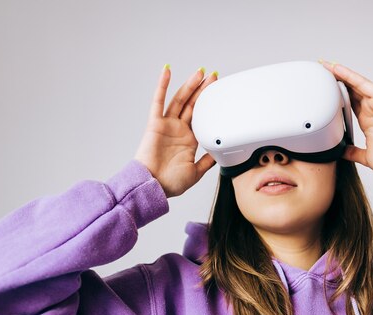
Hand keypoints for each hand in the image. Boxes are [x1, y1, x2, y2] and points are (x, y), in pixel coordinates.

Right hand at [134, 66, 217, 197]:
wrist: (153, 186)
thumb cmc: (170, 183)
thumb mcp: (196, 172)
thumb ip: (207, 161)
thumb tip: (219, 153)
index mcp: (189, 140)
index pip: (201, 117)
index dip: (209, 104)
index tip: (218, 93)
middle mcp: (178, 130)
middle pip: (192, 104)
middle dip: (203, 90)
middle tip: (213, 76)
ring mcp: (167, 125)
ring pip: (180, 100)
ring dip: (189, 85)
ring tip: (199, 72)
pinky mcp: (155, 124)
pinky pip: (158, 101)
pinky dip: (162, 85)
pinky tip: (167, 71)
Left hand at [320, 60, 372, 176]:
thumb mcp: (367, 157)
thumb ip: (354, 152)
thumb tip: (342, 152)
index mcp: (369, 122)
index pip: (349, 104)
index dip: (335, 96)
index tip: (321, 91)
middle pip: (350, 91)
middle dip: (335, 81)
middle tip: (320, 72)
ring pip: (355, 84)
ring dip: (340, 74)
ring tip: (325, 66)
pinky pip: (364, 85)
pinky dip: (350, 76)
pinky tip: (338, 69)